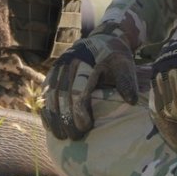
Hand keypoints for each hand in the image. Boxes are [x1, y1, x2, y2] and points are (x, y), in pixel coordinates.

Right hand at [41, 26, 138, 140]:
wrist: (104, 38)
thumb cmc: (115, 56)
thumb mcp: (124, 64)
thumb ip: (126, 81)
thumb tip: (131, 101)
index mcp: (86, 60)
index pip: (79, 88)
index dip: (79, 109)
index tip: (85, 127)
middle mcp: (68, 62)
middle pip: (62, 93)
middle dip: (65, 117)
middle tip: (73, 136)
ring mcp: (58, 67)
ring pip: (51, 93)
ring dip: (53, 116)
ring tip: (60, 135)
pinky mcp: (53, 72)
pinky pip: (46, 91)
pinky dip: (46, 108)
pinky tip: (49, 124)